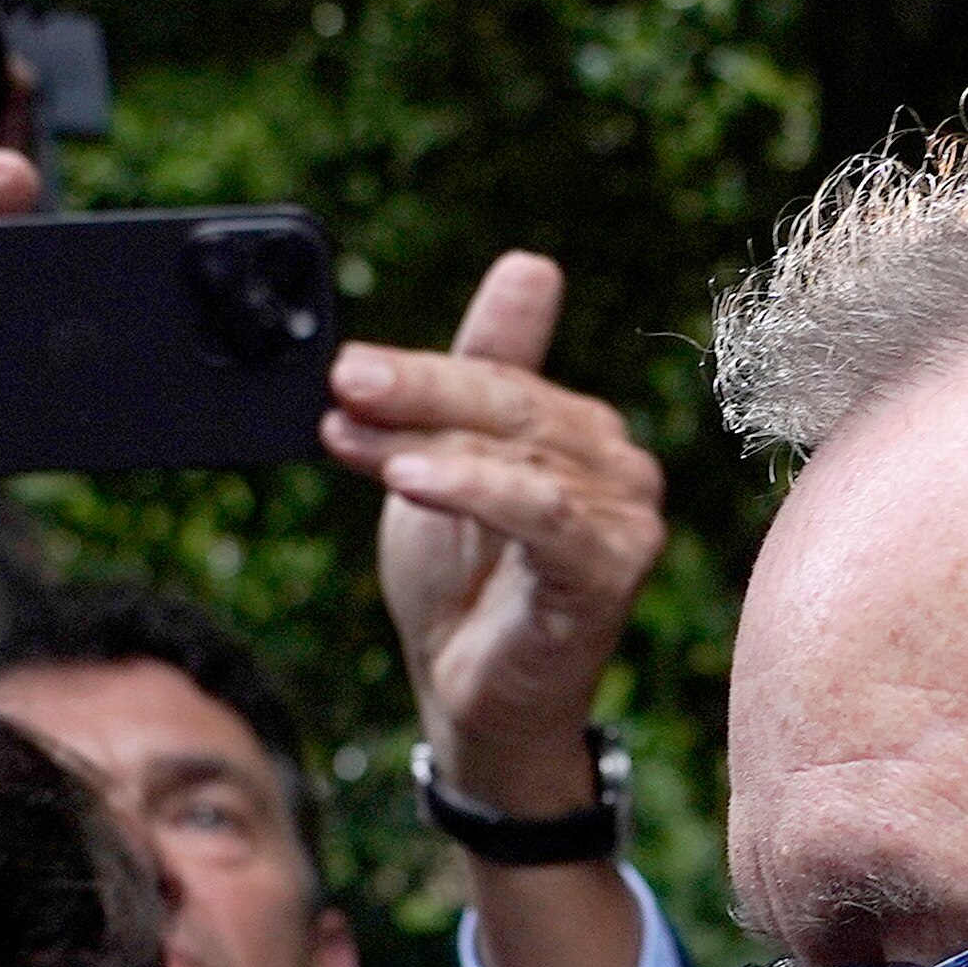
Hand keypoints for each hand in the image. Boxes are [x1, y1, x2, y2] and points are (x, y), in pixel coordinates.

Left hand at [322, 251, 668, 816]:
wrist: (471, 703)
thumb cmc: (460, 589)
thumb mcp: (443, 467)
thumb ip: (470, 378)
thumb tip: (532, 263)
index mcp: (574, 428)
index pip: (498, 374)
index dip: (419, 370)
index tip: (343, 367)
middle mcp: (615, 461)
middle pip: (510, 402)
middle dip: (417, 391)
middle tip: (343, 381)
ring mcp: (625, 514)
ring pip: (520, 451)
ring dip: (428, 442)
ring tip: (353, 437)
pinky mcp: (613, 567)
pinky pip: (542, 511)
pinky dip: (474, 488)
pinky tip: (411, 481)